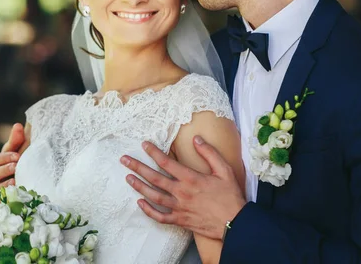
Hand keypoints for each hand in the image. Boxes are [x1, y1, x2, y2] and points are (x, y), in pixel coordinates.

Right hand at [0, 123, 25, 201]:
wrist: (20, 179)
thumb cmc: (14, 161)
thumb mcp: (14, 150)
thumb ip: (16, 139)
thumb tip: (18, 125)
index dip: (2, 159)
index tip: (17, 155)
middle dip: (3, 171)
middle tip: (16, 166)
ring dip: (5, 186)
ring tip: (16, 181)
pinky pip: (0, 202)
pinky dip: (8, 198)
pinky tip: (17, 194)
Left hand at [120, 136, 245, 239]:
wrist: (235, 222)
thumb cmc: (230, 196)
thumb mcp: (224, 170)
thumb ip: (209, 153)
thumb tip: (197, 139)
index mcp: (190, 178)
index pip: (166, 162)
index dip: (153, 152)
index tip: (144, 145)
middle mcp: (181, 192)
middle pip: (154, 178)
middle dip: (137, 167)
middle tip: (124, 160)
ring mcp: (179, 207)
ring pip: (153, 196)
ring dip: (139, 186)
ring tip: (128, 178)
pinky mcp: (180, 220)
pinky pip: (160, 217)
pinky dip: (148, 211)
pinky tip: (140, 203)